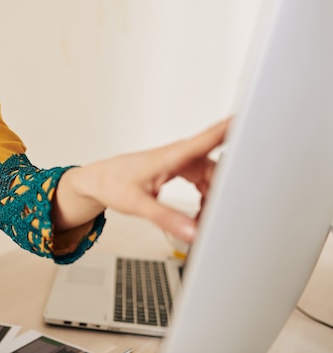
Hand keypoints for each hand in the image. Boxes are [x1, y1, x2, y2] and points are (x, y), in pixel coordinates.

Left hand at [52, 119, 229, 243]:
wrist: (97, 181)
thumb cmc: (112, 184)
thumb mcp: (138, 204)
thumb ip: (166, 218)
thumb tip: (193, 231)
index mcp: (171, 157)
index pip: (207, 139)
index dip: (232, 130)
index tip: (254, 121)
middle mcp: (179, 156)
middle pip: (216, 167)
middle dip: (226, 188)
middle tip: (225, 213)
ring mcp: (180, 162)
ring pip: (211, 177)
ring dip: (214, 197)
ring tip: (205, 219)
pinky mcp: (178, 170)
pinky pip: (203, 182)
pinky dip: (205, 198)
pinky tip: (198, 214)